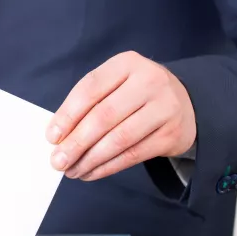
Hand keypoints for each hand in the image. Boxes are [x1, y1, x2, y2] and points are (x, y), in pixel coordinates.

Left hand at [45, 51, 196, 180]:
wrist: (185, 101)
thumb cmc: (135, 93)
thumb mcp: (115, 84)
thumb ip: (88, 103)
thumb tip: (59, 136)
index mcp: (126, 63)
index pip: (90, 88)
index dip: (68, 115)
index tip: (51, 137)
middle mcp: (149, 81)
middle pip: (104, 116)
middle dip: (76, 142)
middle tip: (58, 161)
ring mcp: (164, 108)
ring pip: (119, 139)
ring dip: (91, 159)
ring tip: (72, 171)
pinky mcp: (172, 134)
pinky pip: (134, 154)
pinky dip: (108, 166)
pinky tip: (92, 172)